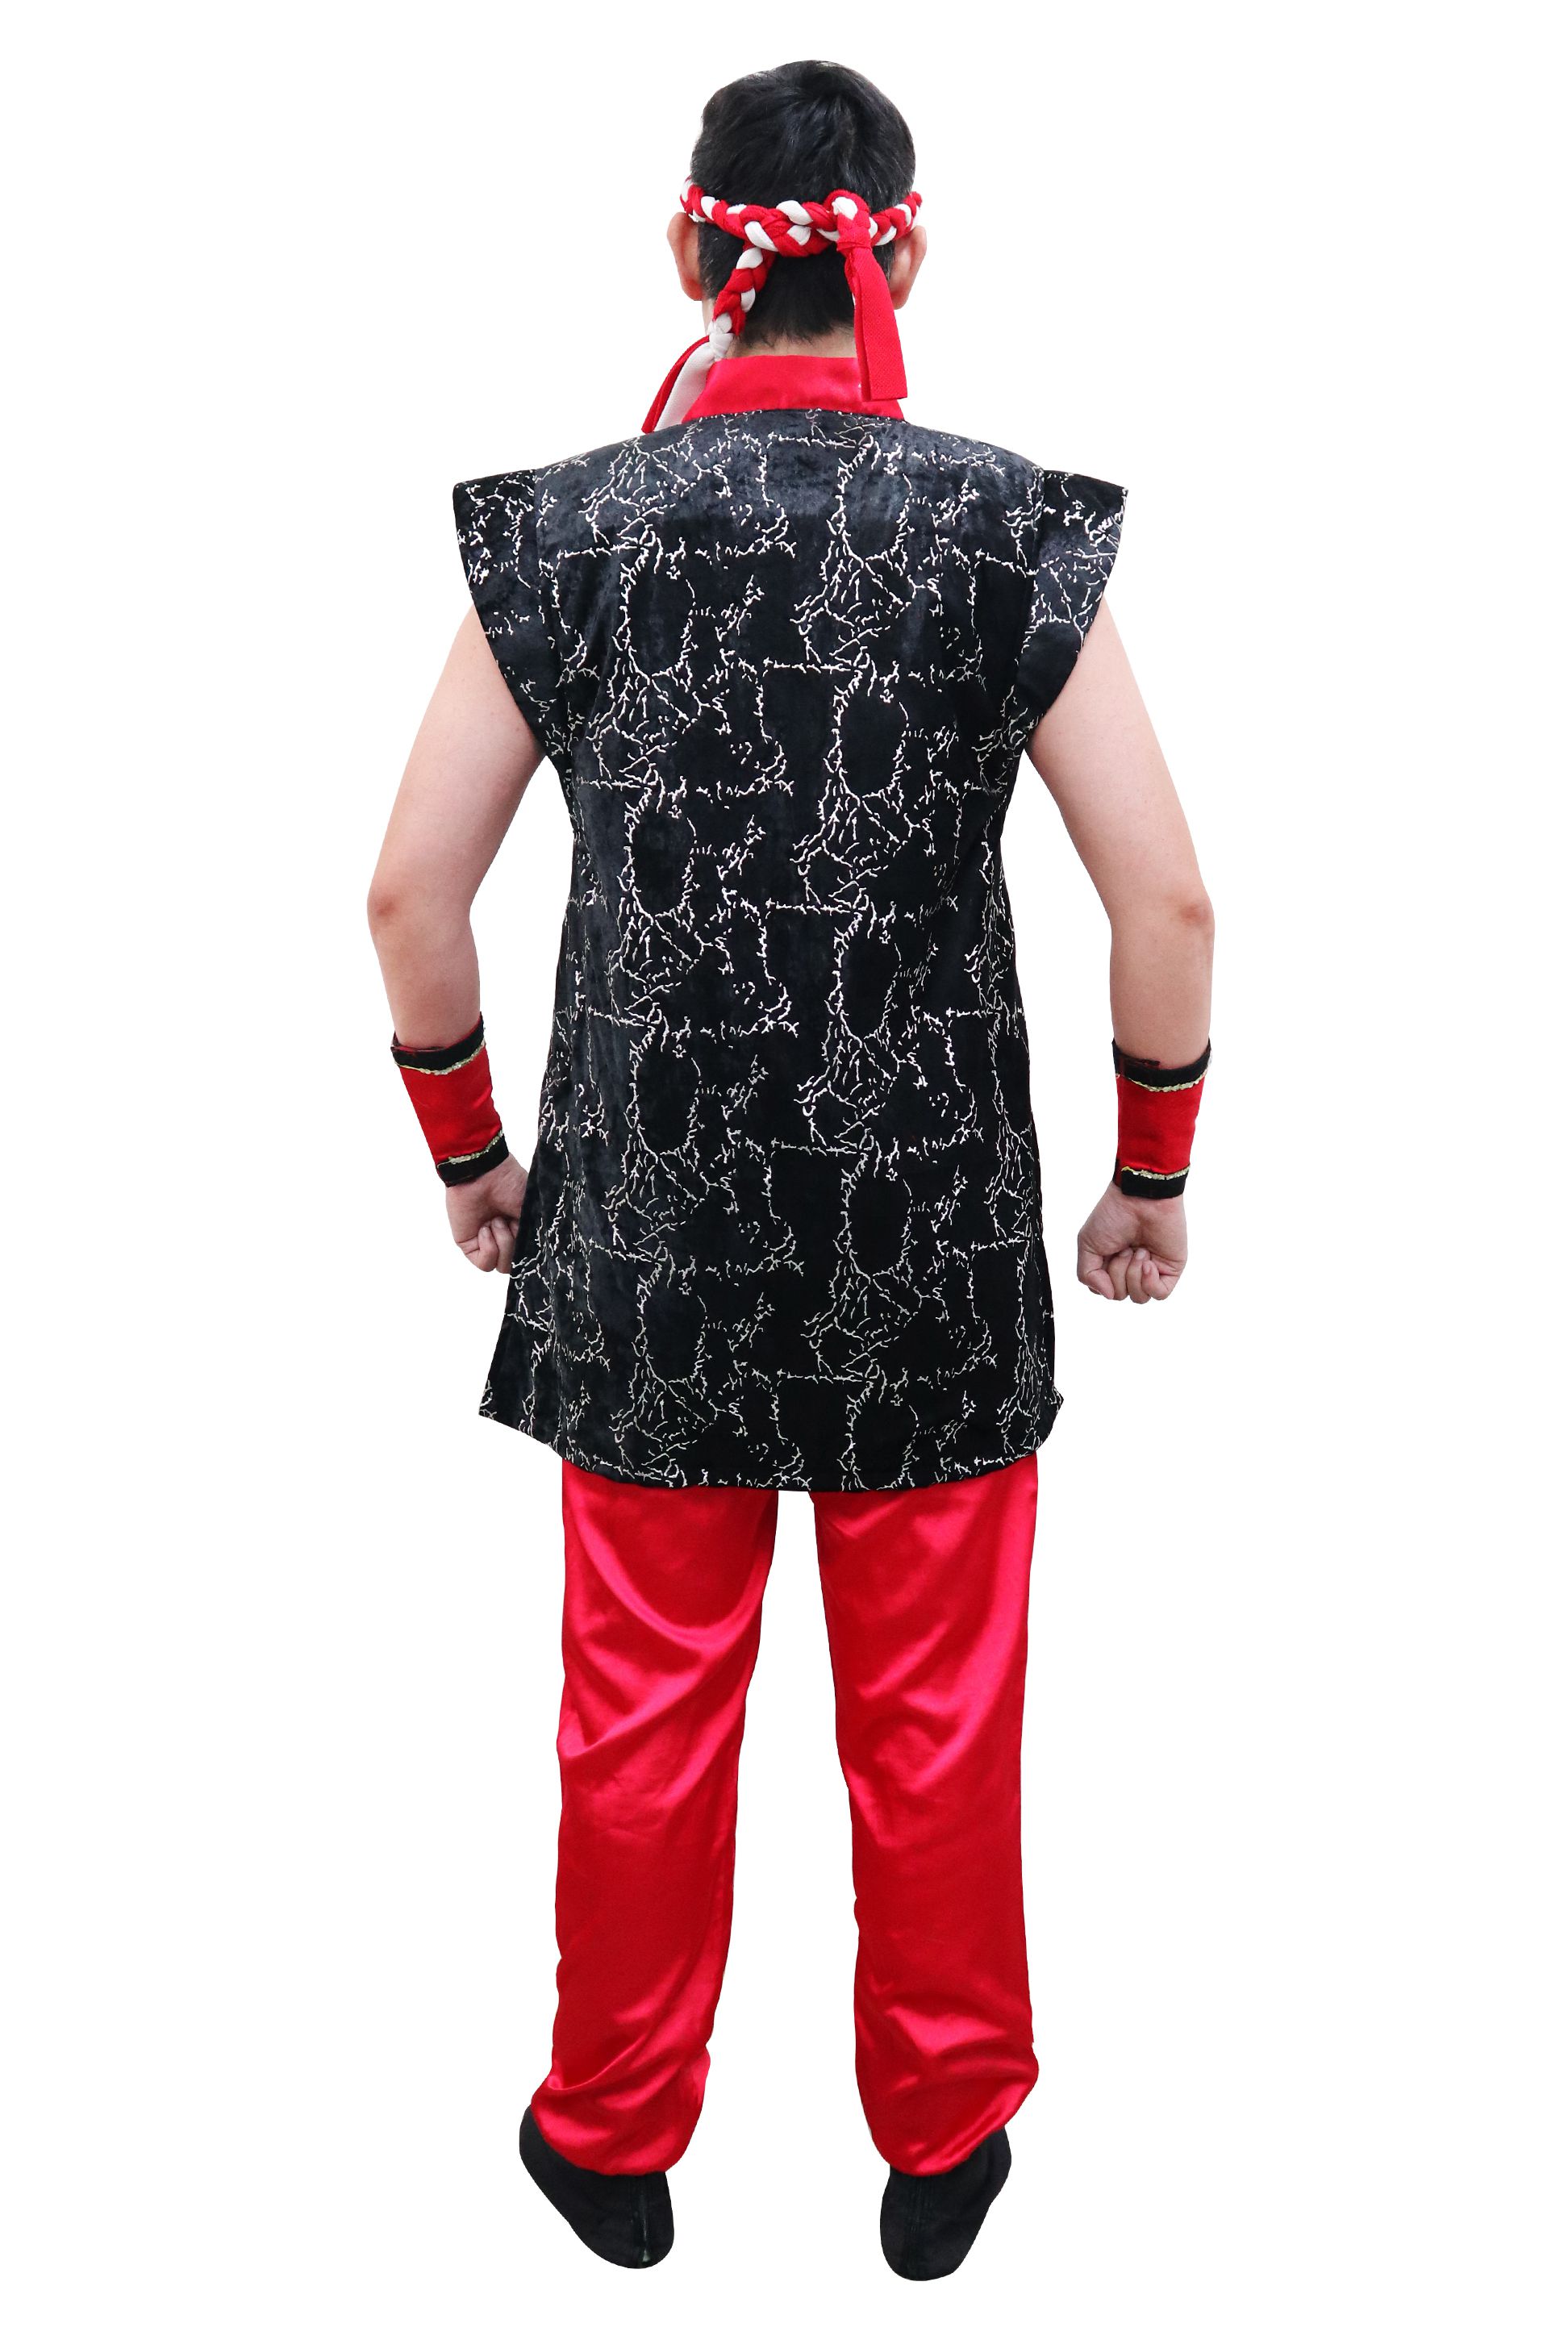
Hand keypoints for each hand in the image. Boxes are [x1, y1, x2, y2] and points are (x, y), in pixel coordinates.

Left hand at [445, 1152, 527, 1271]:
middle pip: (516, 1264)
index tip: (532, 1235)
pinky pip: (484, 1264)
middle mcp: (505, 1237)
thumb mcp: (532, 1209)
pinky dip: (489, 1248)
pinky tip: (485, 1229)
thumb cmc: (509, 1183)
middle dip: (516, 1245)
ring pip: (501, 1266)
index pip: (529, 1255)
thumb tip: (543, 1252)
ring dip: (504, 1244)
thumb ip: (536, 1232)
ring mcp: (487, 1242)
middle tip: (510, 1221)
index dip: (532, 1251)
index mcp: (521, 1228)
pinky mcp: (469, 1245)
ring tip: (496, 1221)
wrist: (483, 1172)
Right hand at [1076, 1181, 1186, 1302]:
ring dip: (1133, 1275)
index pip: (1104, 1290)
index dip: (1102, 1278)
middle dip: (1118, 1273)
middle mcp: (1131, 1268)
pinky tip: (1148, 1262)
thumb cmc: (1114, 1215)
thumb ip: (1088, 1275)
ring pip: (1139, 1298)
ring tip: (1139, 1251)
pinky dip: (1150, 1282)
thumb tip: (1108, 1294)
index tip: (1107, 1251)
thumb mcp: (1087, 1244)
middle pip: (1120, 1295)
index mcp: (1111, 1263)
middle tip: (1125, 1248)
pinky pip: (1160, 1294)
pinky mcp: (1170, 1269)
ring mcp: (1152, 1270)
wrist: (1141, 1198)